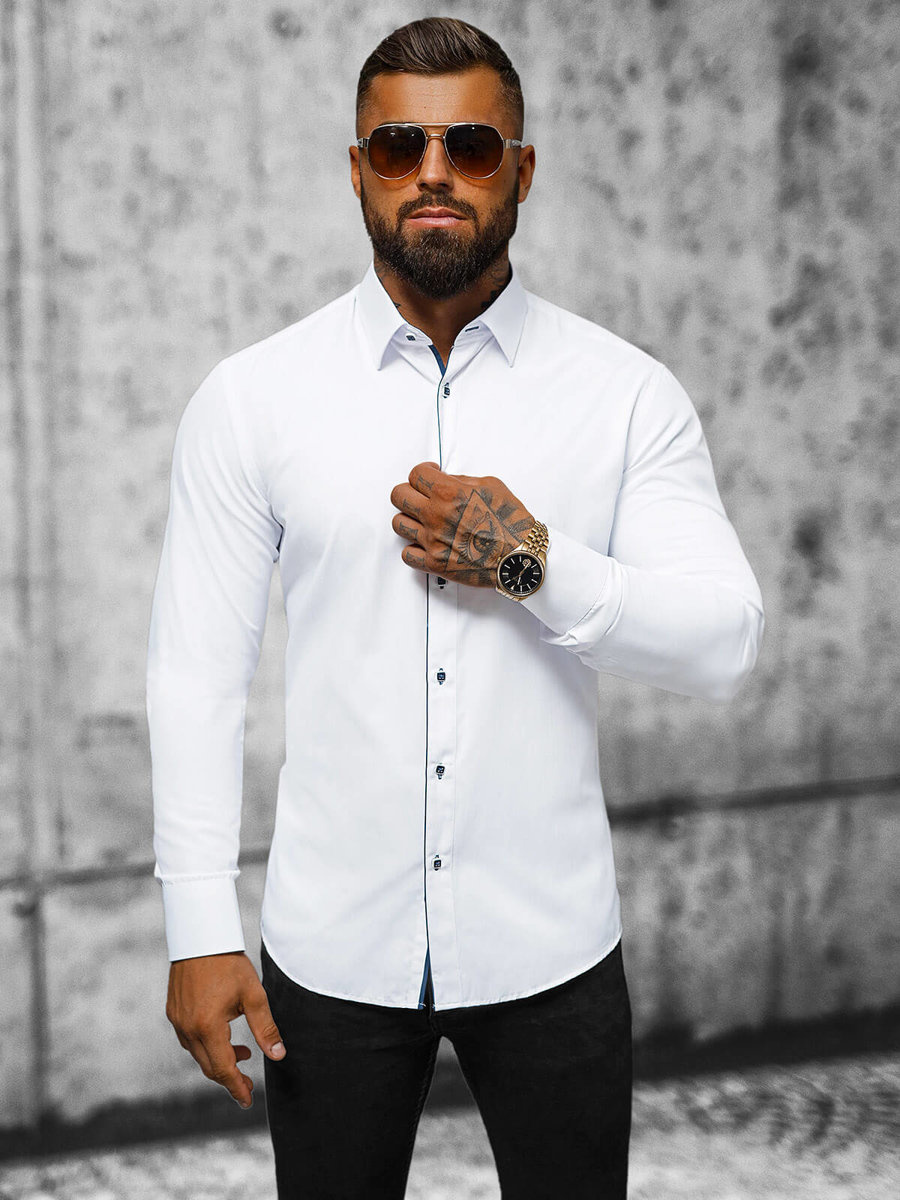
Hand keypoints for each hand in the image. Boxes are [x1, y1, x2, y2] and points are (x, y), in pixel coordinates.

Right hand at [165, 950, 285, 1109]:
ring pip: (198, 1054)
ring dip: (219, 1060)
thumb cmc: (229, 962)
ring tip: (243, 1054)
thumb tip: (278, 1055)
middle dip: (229, 1078)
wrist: (200, 936)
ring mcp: (177, 1020)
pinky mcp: (173, 1012)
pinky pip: (189, 1039)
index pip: (223, 1069)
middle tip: (248, 1084)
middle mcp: (188, 1028)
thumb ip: (265, 1028)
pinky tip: (223, 1036)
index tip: (247, 1101)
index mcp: (208, 1027)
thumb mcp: (253, 995)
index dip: (236, 1087)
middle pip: (209, 1066)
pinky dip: (207, 1046)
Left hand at [390, 462, 533, 586]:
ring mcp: (432, 541)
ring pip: (398, 523)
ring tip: (422, 521)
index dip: (423, 472)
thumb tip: (446, 479)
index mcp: (449, 493)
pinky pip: (407, 554)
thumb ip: (462, 481)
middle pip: (398, 495)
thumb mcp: (491, 486)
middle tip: (420, 495)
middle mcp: (436, 515)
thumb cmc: (511, 524)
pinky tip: (425, 544)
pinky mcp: (434, 563)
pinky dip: (413, 548)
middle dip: (409, 491)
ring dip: (409, 519)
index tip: (429, 475)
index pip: (415, 474)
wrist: (520, 557)